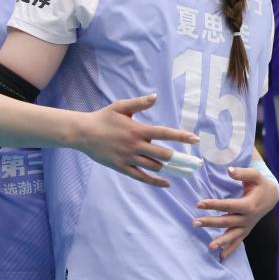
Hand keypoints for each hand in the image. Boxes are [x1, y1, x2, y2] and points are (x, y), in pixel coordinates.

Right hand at [79, 94, 201, 186]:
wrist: (82, 133)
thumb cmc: (103, 118)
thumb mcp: (121, 106)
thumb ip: (140, 103)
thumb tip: (156, 96)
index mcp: (138, 129)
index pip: (165, 133)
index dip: (182, 137)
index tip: (196, 140)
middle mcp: (135, 145)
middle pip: (163, 154)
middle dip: (180, 158)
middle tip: (194, 162)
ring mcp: (128, 158)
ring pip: (154, 167)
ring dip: (170, 169)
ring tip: (184, 171)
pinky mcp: (121, 167)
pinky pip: (141, 177)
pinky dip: (155, 181)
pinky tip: (167, 183)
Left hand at [193, 165, 278, 259]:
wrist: (272, 196)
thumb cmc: (261, 184)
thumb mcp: (255, 175)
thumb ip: (242, 173)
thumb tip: (229, 171)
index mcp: (249, 204)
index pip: (228, 205)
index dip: (213, 204)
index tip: (199, 204)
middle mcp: (248, 218)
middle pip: (226, 221)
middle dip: (210, 222)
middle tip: (195, 223)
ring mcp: (247, 226)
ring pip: (232, 235)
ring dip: (220, 241)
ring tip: (209, 247)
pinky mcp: (246, 230)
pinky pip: (238, 242)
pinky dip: (230, 249)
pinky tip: (221, 257)